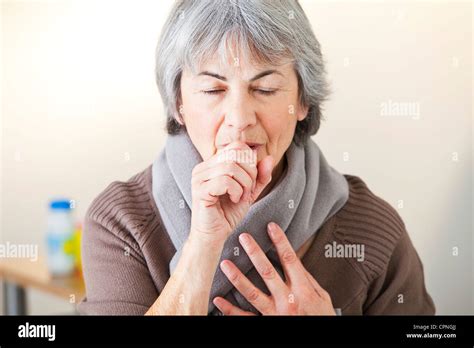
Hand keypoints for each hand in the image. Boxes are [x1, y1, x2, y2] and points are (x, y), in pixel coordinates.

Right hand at [190, 141, 273, 243]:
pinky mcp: (199, 190)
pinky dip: (236, 191)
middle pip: (235, 155)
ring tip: (241, 197)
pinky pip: (225, 181)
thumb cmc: (228, 213)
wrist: (214, 235)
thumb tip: (270, 157)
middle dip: (249, 174)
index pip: (237, 147)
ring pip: (231, 167)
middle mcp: (203, 167)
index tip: (250, 182)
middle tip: (247, 191)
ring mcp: (199, 178)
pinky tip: (234, 200)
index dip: (250, 162)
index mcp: (212, 164)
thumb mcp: (249, 192)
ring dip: (244, 184)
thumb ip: (260, 176)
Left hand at [213, 222, 335, 314]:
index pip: (290, 259)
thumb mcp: (322, 297)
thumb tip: (295, 263)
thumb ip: (308, 280)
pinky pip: (245, 317)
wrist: (320, 338)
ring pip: (252, 293)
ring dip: (237, 277)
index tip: (270, 226)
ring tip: (225, 264)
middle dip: (254, 253)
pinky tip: (218, 300)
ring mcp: (275, 313)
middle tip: (243, 238)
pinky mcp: (266, 323)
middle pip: (267, 271)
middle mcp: (287, 300)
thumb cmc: (321, 318)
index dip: (280, 241)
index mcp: (302, 290)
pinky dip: (230, 309)